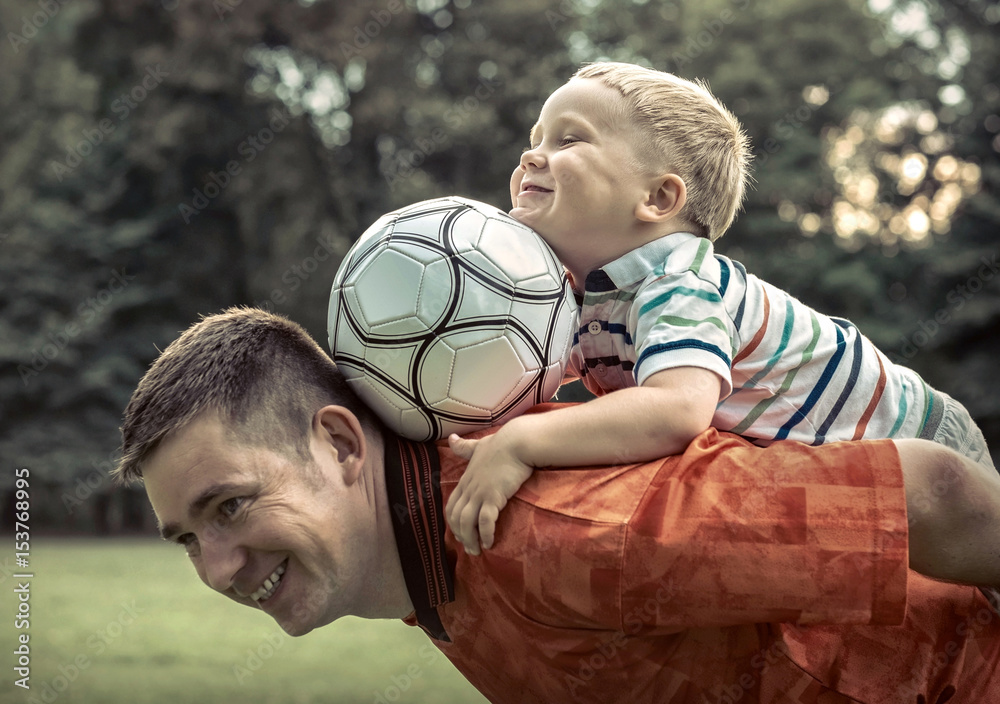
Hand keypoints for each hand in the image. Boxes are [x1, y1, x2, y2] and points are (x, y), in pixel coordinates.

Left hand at [445, 428, 534, 554]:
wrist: (517, 442)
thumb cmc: (501, 443)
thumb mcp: (478, 445)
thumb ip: (464, 447)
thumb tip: (451, 439)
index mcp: (466, 480)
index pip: (451, 506)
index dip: (454, 523)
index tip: (460, 534)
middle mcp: (469, 488)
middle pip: (456, 518)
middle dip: (460, 536)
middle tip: (470, 548)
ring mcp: (480, 493)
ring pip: (466, 522)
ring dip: (470, 540)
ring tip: (477, 551)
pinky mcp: (494, 496)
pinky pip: (485, 521)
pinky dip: (485, 534)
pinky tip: (489, 543)